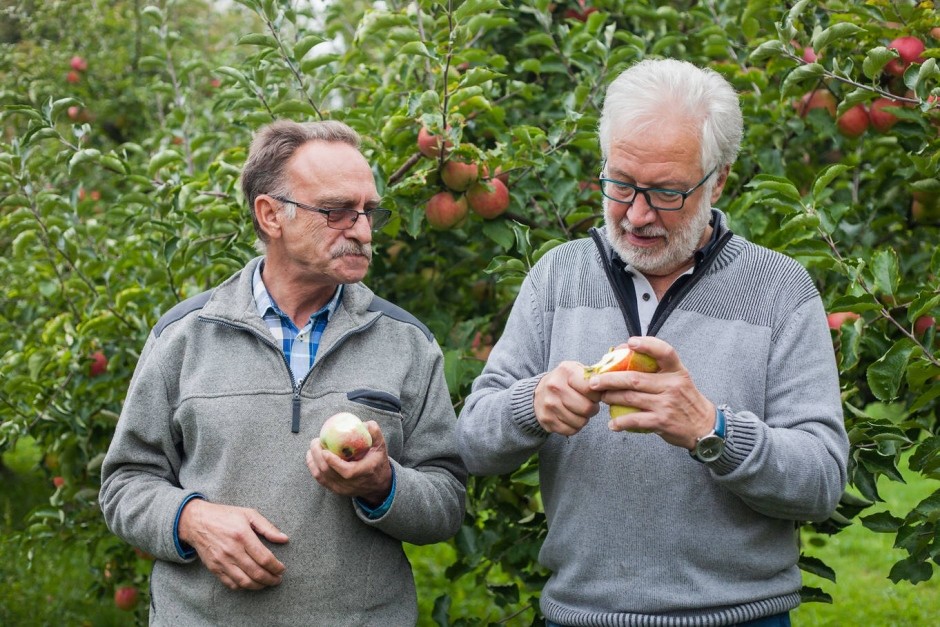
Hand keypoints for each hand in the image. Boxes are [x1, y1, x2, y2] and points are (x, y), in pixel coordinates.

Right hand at [177, 499, 287, 589]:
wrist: (196, 522)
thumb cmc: (225, 516)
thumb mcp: (248, 514)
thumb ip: (267, 527)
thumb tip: (284, 539)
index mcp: (242, 535)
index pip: (264, 558)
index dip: (276, 567)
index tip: (282, 569)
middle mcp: (232, 550)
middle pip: (256, 572)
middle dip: (271, 579)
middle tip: (278, 579)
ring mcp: (222, 561)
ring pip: (244, 582)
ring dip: (259, 586)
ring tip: (267, 583)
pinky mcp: (214, 568)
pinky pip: (231, 583)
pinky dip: (243, 587)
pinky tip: (251, 583)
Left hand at [306, 421, 392, 506]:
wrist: (378, 485)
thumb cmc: (378, 462)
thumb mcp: (381, 447)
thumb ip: (374, 433)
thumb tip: (362, 423)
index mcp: (364, 472)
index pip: (346, 472)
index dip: (333, 462)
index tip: (325, 450)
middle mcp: (351, 483)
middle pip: (328, 472)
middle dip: (318, 455)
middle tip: (316, 441)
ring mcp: (342, 488)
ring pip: (322, 476)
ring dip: (314, 460)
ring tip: (314, 446)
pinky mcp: (336, 490)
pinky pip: (320, 479)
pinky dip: (313, 467)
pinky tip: (312, 456)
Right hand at [534, 361, 601, 434]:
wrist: (539, 393)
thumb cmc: (565, 381)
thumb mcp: (576, 370)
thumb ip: (594, 376)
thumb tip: (613, 385)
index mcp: (566, 371)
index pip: (591, 388)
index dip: (597, 394)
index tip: (595, 394)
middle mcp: (555, 386)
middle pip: (586, 408)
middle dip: (592, 409)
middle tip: (588, 405)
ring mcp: (549, 404)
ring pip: (580, 422)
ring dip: (583, 419)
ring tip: (578, 410)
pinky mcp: (546, 420)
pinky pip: (571, 430)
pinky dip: (574, 427)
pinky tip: (570, 417)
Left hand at [586, 336, 714, 448]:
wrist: (704, 426)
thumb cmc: (684, 399)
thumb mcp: (678, 378)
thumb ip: (657, 369)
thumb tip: (624, 352)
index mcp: (677, 371)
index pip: (665, 351)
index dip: (647, 345)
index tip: (629, 342)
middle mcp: (672, 385)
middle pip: (634, 378)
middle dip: (609, 379)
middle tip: (593, 381)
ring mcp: (666, 404)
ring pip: (630, 398)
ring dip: (611, 398)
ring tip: (601, 398)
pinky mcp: (662, 421)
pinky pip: (635, 420)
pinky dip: (620, 422)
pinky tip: (612, 424)